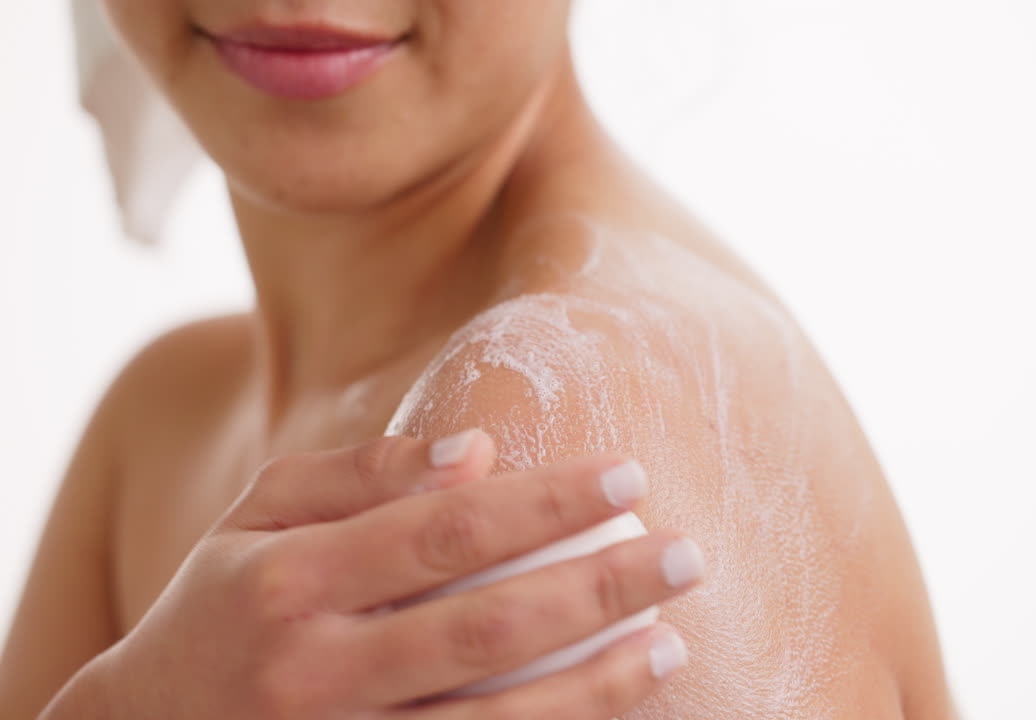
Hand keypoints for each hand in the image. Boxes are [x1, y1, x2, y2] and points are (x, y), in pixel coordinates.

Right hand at [95, 430, 698, 718]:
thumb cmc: (218, 607)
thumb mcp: (256, 518)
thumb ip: (358, 475)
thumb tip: (478, 448)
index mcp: (290, 581)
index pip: (447, 530)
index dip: (546, 502)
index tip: (629, 475)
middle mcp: (313, 670)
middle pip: (488, 626)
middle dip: (602, 587)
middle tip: (688, 555)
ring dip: (597, 686)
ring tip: (672, 644)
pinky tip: (609, 712)